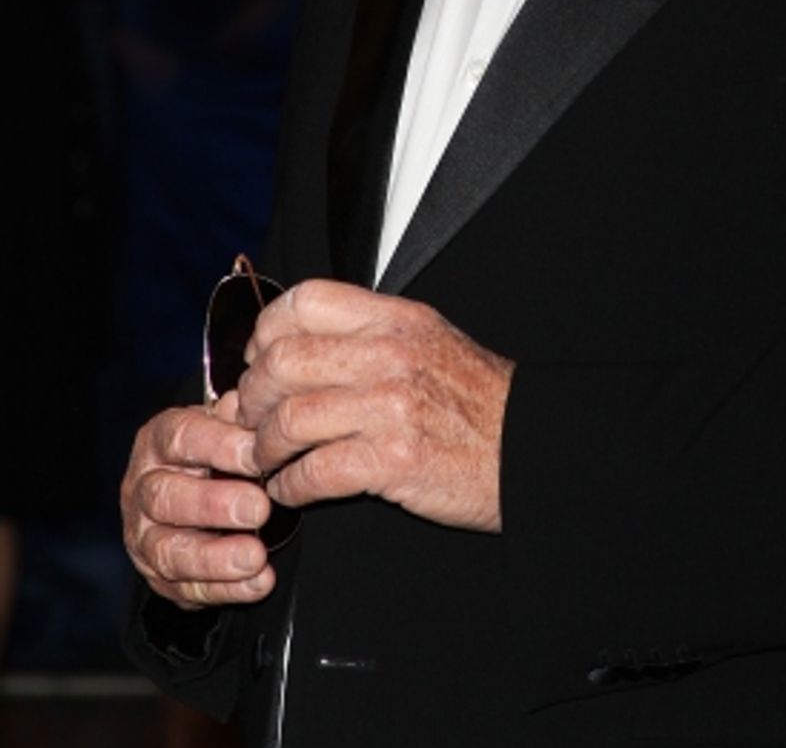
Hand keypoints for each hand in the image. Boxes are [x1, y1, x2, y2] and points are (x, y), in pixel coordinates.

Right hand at [121, 393, 275, 609]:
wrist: (194, 487)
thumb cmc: (217, 449)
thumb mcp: (226, 422)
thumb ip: (240, 415)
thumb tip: (258, 406)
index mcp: (159, 440)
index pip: (182, 438)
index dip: (219, 447)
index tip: (257, 456)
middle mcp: (144, 486)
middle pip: (166, 497)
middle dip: (214, 505)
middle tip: (259, 508)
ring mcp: (145, 535)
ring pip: (168, 550)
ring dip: (215, 557)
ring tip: (255, 556)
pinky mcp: (158, 576)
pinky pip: (186, 589)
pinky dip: (224, 589)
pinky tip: (256, 583)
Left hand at [237, 280, 514, 532]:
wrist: (529, 448)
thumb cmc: (476, 401)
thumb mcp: (428, 341)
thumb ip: (369, 334)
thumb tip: (297, 344)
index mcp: (395, 319)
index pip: (305, 301)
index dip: (267, 331)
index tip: (258, 358)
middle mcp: (390, 354)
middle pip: (283, 361)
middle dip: (253, 396)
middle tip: (253, 417)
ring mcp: (391, 407)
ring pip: (290, 419)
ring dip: (264, 447)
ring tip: (267, 459)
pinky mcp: (393, 460)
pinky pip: (314, 472)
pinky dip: (289, 485)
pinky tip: (291, 489)